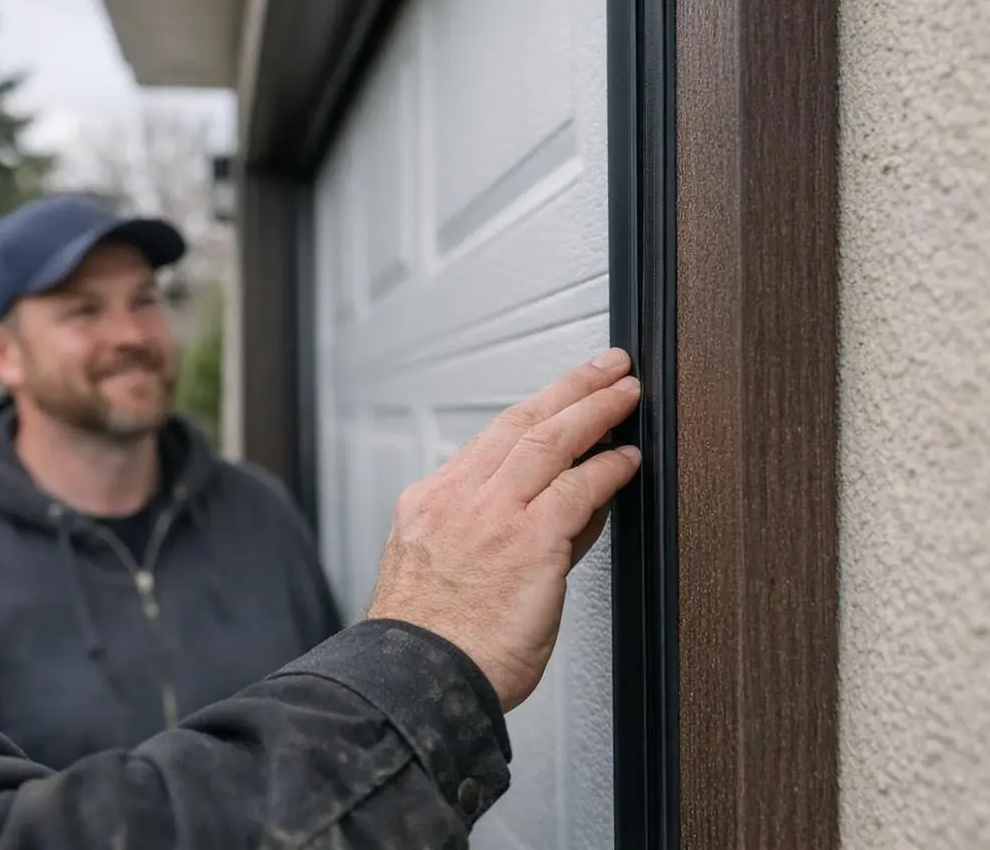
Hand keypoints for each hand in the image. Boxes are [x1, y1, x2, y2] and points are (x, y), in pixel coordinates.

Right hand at [365, 349, 641, 710]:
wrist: (417, 679)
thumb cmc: (431, 644)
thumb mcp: (440, 574)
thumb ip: (497, 537)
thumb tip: (565, 515)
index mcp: (430, 504)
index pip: (490, 444)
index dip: (532, 415)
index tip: (557, 403)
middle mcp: (457, 498)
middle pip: (519, 422)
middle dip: (567, 388)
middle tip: (602, 366)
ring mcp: (492, 514)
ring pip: (548, 439)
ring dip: (594, 408)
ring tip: (624, 390)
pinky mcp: (528, 540)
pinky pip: (577, 488)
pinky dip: (607, 469)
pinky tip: (628, 458)